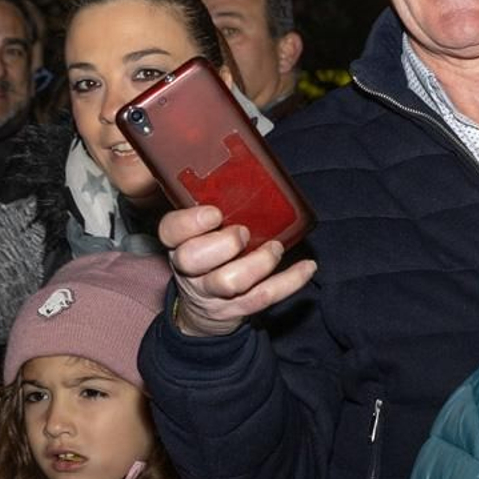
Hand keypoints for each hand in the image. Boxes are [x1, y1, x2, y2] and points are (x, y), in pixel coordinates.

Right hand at [160, 204, 315, 337]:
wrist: (204, 308)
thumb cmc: (209, 255)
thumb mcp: (200, 231)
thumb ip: (210, 205)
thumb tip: (245, 170)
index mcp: (177, 243)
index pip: (170, 230)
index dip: (191, 221)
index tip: (215, 212)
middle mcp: (189, 270)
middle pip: (193, 259)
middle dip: (225, 242)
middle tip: (244, 233)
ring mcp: (212, 293)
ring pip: (230, 282)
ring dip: (260, 262)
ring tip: (275, 248)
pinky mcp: (237, 309)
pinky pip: (265, 297)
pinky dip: (291, 280)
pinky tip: (308, 267)